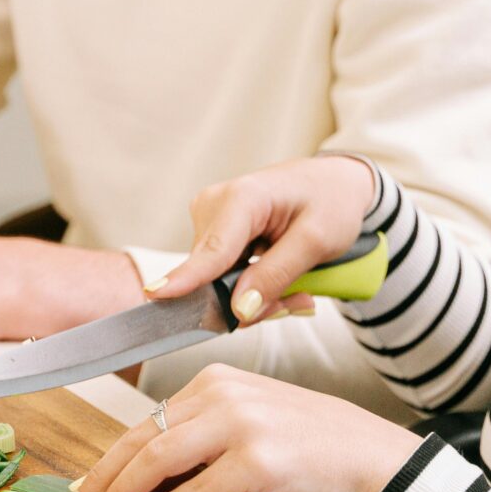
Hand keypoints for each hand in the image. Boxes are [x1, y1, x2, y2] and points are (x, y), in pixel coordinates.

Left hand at [57, 365, 421, 491]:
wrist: (372, 457)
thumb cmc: (313, 448)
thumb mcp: (252, 424)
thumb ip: (202, 438)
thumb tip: (141, 479)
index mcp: (218, 380)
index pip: (147, 421)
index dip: (108, 460)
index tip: (84, 489)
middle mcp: (225, 394)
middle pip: (142, 437)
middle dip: (102, 479)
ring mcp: (242, 425)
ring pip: (158, 459)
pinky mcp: (258, 461)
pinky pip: (195, 491)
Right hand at [147, 155, 379, 326]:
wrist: (335, 182)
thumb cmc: (331, 202)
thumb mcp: (318, 240)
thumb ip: (277, 274)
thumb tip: (239, 309)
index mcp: (243, 197)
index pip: (211, 249)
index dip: (186, 278)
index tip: (155, 295)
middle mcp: (215, 204)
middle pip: (213, 276)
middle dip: (252, 301)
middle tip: (300, 302)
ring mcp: (210, 219)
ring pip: (216, 282)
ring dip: (255, 296)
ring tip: (297, 289)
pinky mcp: (213, 233)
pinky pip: (221, 277)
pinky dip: (250, 287)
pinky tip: (279, 280)